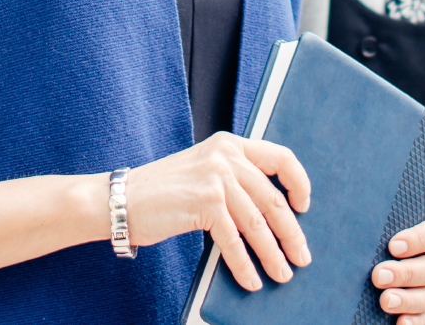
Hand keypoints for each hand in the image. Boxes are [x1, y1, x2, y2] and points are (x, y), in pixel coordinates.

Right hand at [121, 132, 310, 291]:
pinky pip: (234, 241)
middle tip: (301, 256)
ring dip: (273, 255)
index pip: (280, 157)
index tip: (303, 206)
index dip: (298, 183)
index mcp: (229, 144)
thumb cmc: (162, 191)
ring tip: (281, 273)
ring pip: (258, 224)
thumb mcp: (203, 172)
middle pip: (273, 199)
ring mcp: (215, 178)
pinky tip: (250, 280)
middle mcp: (225, 156)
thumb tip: (273, 216)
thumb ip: (233, 179)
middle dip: (291, 234)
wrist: (120, 198)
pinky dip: (245, 265)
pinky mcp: (204, 202)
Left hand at [371, 217, 424, 324]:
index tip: (393, 246)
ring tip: (385, 301)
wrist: (399, 256)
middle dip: (404, 274)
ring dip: (406, 300)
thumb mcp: (394, 225)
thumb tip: (356, 225)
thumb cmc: (391, 233)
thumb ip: (384, 223)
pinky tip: (400, 323)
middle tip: (379, 276)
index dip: (416, 240)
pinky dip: (412, 322)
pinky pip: (422, 318)